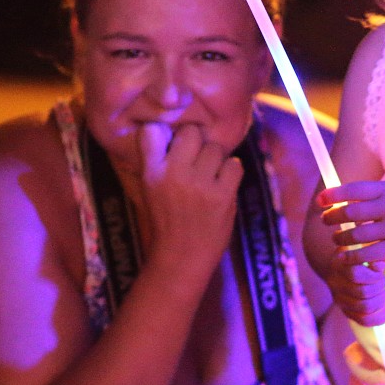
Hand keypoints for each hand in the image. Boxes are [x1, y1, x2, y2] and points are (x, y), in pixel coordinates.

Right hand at [138, 123, 241, 281]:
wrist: (181, 257)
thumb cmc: (167, 220)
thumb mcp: (150, 188)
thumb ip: (157, 159)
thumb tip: (173, 128)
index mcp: (151, 173)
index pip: (151, 131)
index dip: (165, 132)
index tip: (171, 143)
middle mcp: (173, 174)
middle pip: (192, 132)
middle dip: (197, 143)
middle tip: (197, 160)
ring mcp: (199, 184)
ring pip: (216, 148)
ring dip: (216, 160)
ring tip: (209, 178)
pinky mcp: (222, 196)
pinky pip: (234, 165)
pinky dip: (231, 173)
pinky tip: (222, 185)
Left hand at [315, 180, 384, 324]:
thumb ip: (381, 193)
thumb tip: (354, 196)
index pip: (353, 190)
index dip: (333, 195)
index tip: (321, 201)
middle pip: (349, 212)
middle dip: (333, 218)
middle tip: (325, 222)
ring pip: (355, 234)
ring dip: (340, 239)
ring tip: (336, 240)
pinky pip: (368, 253)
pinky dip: (352, 256)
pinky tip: (345, 258)